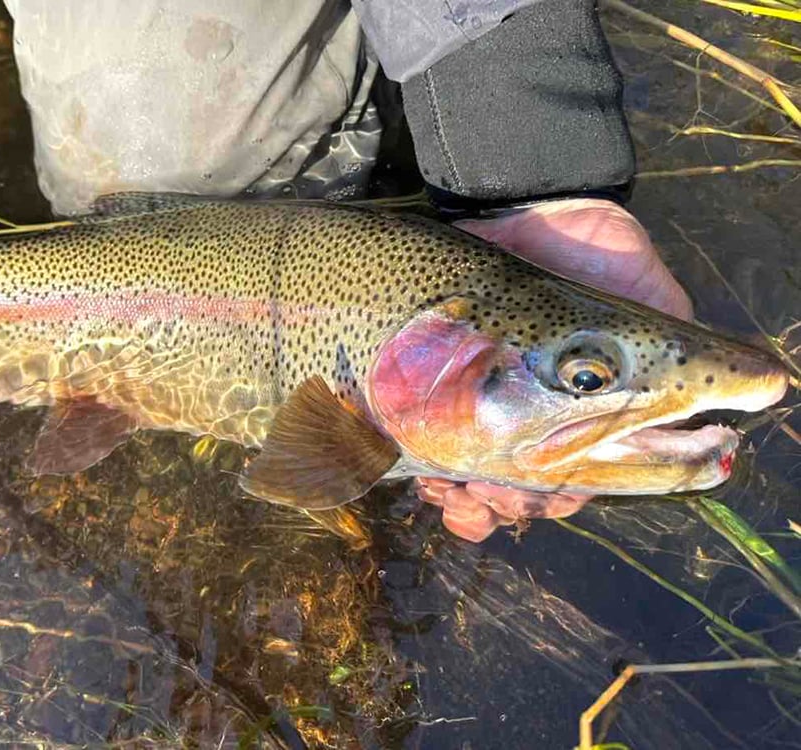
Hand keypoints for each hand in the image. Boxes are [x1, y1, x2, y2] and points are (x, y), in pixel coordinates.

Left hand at [418, 198, 692, 541]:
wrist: (521, 205)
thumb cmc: (597, 257)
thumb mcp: (649, 308)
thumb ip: (685, 355)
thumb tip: (762, 387)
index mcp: (587, 411)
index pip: (578, 478)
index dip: (564, 500)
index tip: (553, 498)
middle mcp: (532, 415)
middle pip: (519, 490)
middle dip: (510, 505)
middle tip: (498, 497)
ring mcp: (480, 402)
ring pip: (471, 478)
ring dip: (469, 502)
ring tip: (460, 494)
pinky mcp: (436, 384)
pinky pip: (422, 444)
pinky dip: (429, 474)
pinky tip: (431, 482)